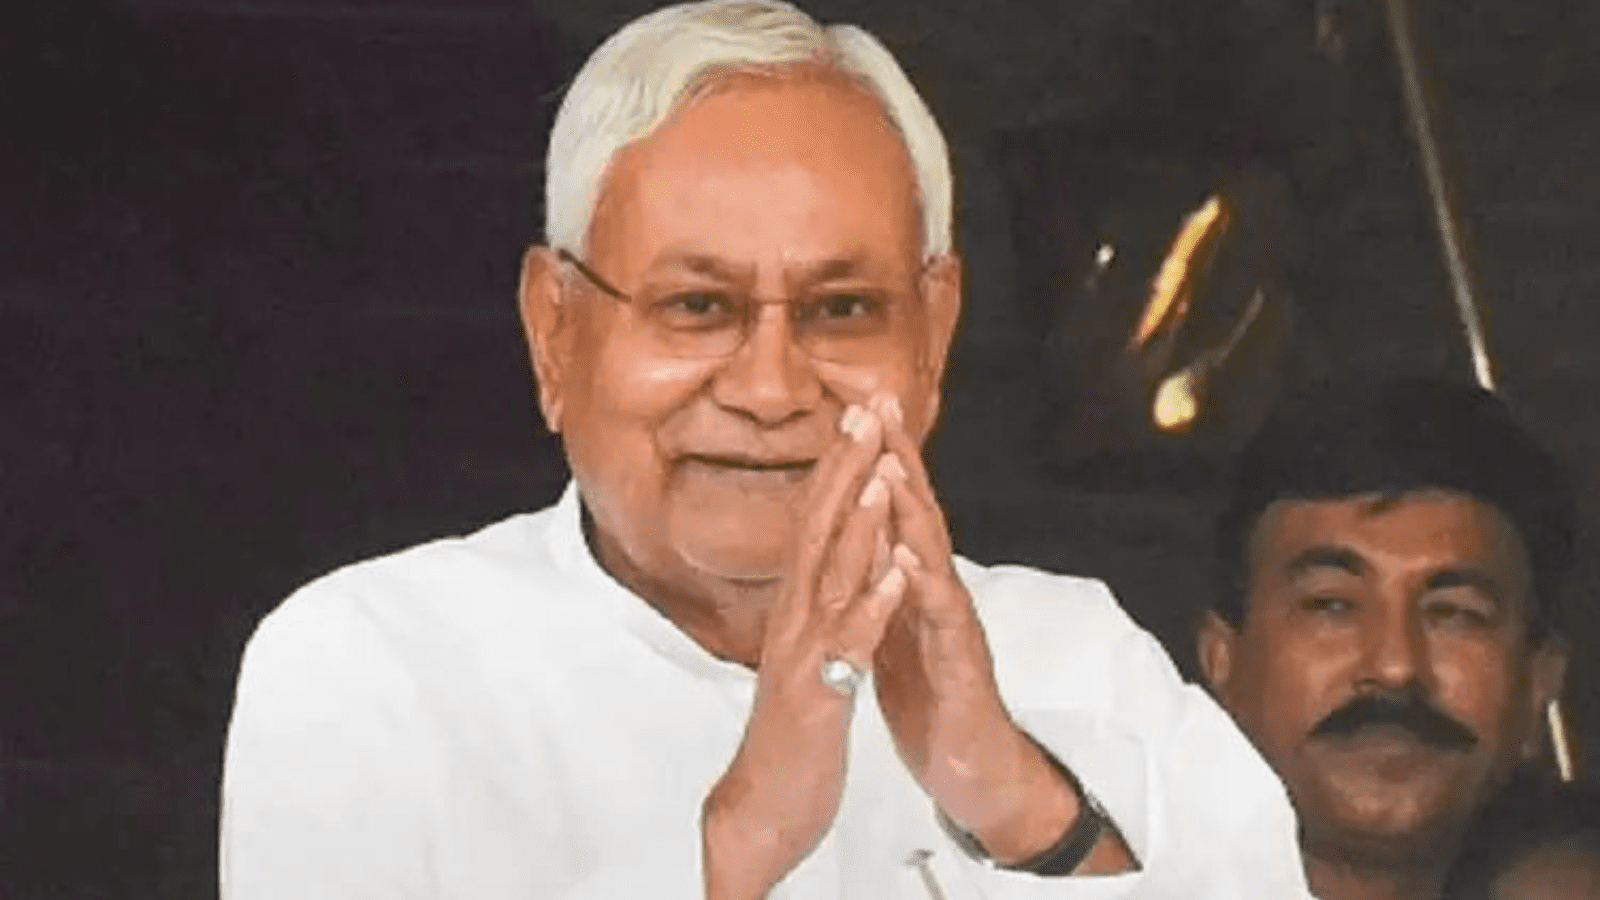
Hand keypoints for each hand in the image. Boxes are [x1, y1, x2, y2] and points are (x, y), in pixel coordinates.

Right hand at [701, 404, 910, 899]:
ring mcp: (805, 651)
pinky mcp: (822, 692)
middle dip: (843, 469)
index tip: (859, 414)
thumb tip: (821, 552)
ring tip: (882, 474)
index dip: (837, 466)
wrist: (769, 798)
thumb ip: (812, 598)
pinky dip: (873, 605)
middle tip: (865, 412)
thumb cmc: (794, 722)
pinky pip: (851, 643)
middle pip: (817, 530)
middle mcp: (794, 616)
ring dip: (858, 523)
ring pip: (831, 577)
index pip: (814, 521)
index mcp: (797, 603)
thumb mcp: (804, 646)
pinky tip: (895, 573)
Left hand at [869, 395, 1133, 870]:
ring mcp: (952, 623)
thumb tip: (869, 528)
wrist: (966, 762)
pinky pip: (939, 620)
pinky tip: (906, 557)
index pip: (897, 509)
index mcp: (916, 581)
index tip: (858, 405)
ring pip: (932, 556)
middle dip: (898, 457)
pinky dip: (921, 585)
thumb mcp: (899, 623)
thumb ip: (888, 577)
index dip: (879, 457)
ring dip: (912, 509)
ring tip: (891, 464)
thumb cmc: (931, 692)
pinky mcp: (958, 663)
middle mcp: (938, 590)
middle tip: (881, 404)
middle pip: (919, 513)